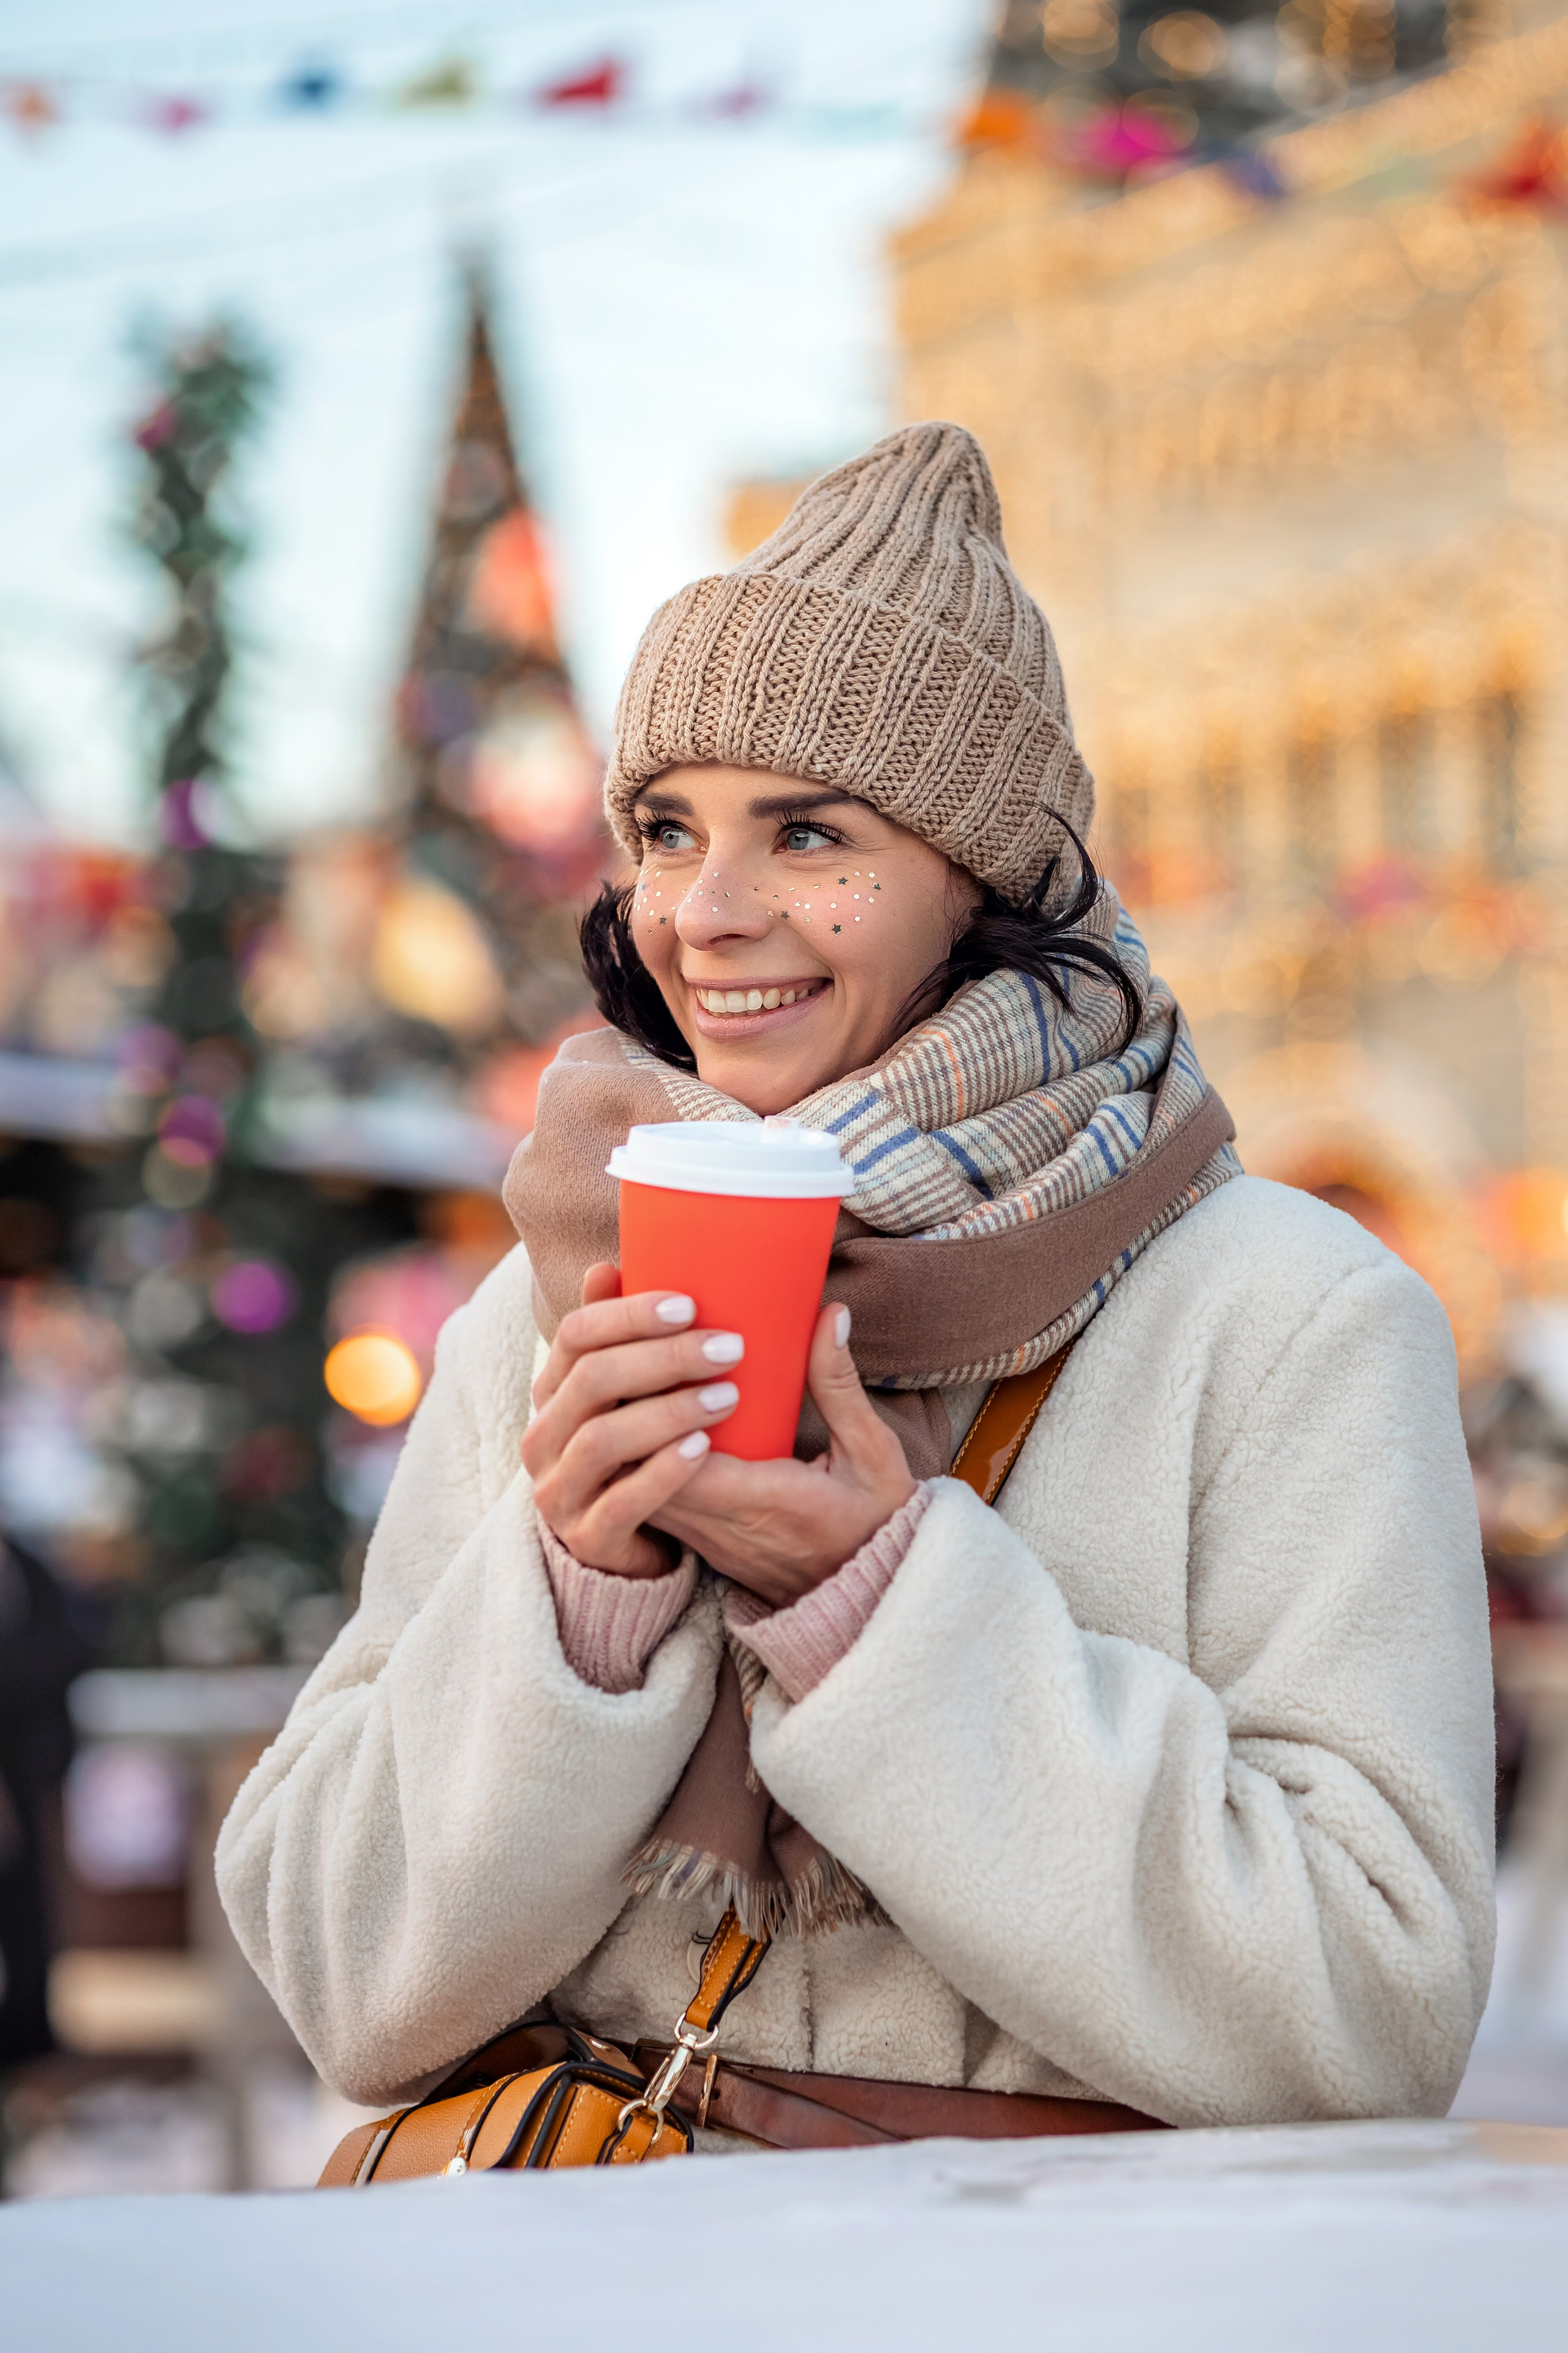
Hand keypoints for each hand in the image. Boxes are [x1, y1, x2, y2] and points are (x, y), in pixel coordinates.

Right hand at [523, 1264, 745, 1577]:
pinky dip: (664, 1470)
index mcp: (553, 1392)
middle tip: (730, 1346)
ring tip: (728, 1395)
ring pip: (604, 1438)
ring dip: (669, 1410)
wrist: (635, 1545)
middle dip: (664, 1358)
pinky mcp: (587, 1538)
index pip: (575, 1334)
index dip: (628, 1313)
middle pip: (593, 1379)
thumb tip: (606, 1267)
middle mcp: (543, 1438)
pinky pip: (623, 1502)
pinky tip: (705, 1448)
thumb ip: (619, 1336)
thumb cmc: (640, 1450)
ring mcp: (560, 1491)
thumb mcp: (627, 1392)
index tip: (690, 1304)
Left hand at [648, 1304, 915, 1606]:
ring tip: (623, 1379)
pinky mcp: (702, 1545)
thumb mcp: (872, 1453)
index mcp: (765, 1503)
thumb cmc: (876, 1523)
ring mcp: (707, 1541)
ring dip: (627, 1440)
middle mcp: (722, 1528)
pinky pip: (655, 1504)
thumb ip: (840, 1386)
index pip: (684, 1463)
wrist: (872, 1601)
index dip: (659, 1414)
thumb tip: (827, 1315)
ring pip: (640, 1491)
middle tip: (625, 1355)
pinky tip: (638, 1422)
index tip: (657, 1360)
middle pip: (645, 1474)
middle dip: (628, 1416)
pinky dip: (640, 1464)